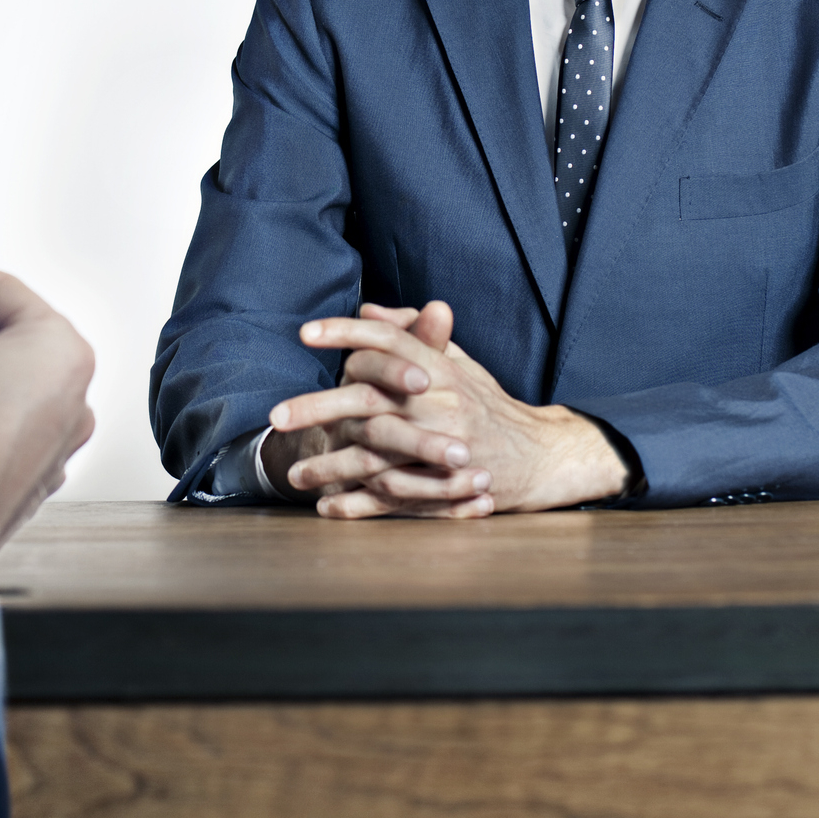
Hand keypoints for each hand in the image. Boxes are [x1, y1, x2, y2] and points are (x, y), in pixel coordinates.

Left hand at [271, 301, 625, 517]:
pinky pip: (394, 498)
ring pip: (375, 456)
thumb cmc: (489, 405)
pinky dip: (359, 505)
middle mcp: (440, 404)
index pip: (388, 342)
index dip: (347, 333)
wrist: (541, 456)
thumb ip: (413, 337)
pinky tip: (328, 507)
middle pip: (370, 400)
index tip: (306, 332)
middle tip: (277, 417)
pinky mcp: (445, 488)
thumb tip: (369, 310)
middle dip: (318, 407)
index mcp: (441, 369)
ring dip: (330, 467)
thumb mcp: (457, 362)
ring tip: (293, 475)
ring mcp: (442, 448)